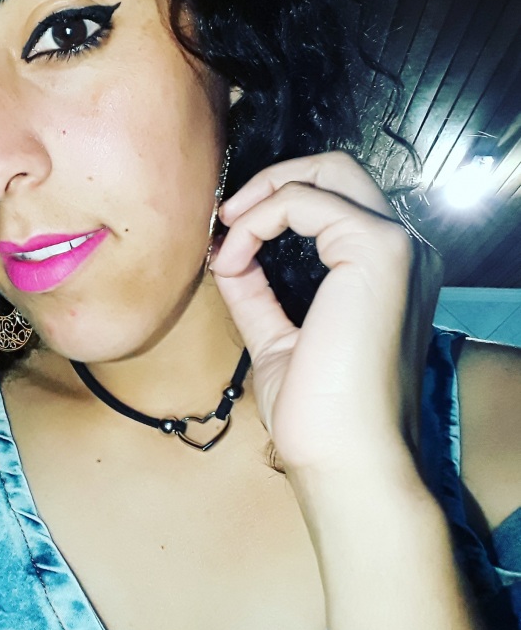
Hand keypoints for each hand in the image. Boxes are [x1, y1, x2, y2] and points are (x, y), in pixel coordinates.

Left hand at [210, 151, 441, 482]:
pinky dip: (257, 220)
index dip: (276, 206)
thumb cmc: (319, 413)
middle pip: (339, 170)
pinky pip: (304, 201)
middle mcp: (405, 251)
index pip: (335, 203)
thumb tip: (225, 250)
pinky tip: (234, 258)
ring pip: (328, 171)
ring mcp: (398, 247)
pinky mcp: (378, 250)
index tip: (229, 237)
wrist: (346, 458)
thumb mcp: (276, 337)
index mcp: (387, 273)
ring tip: (227, 233)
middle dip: (274, 180)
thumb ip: (257, 290)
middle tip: (228, 216)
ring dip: (264, 195)